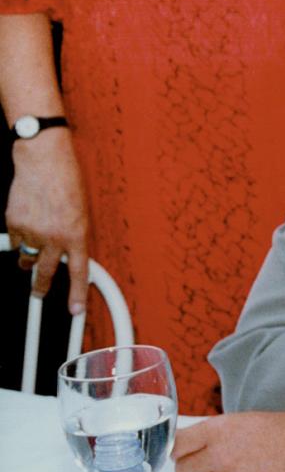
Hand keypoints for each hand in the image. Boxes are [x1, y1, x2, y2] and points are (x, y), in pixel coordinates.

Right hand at [6, 127, 89, 313]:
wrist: (44, 162)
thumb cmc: (68, 183)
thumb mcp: (82, 213)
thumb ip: (75, 236)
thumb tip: (70, 256)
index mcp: (77, 234)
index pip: (78, 272)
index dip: (76, 294)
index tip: (75, 310)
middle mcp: (54, 237)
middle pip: (45, 274)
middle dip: (41, 287)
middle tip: (39, 292)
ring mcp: (31, 232)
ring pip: (27, 258)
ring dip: (29, 257)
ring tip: (34, 245)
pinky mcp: (13, 224)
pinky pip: (14, 241)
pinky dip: (18, 237)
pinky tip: (26, 221)